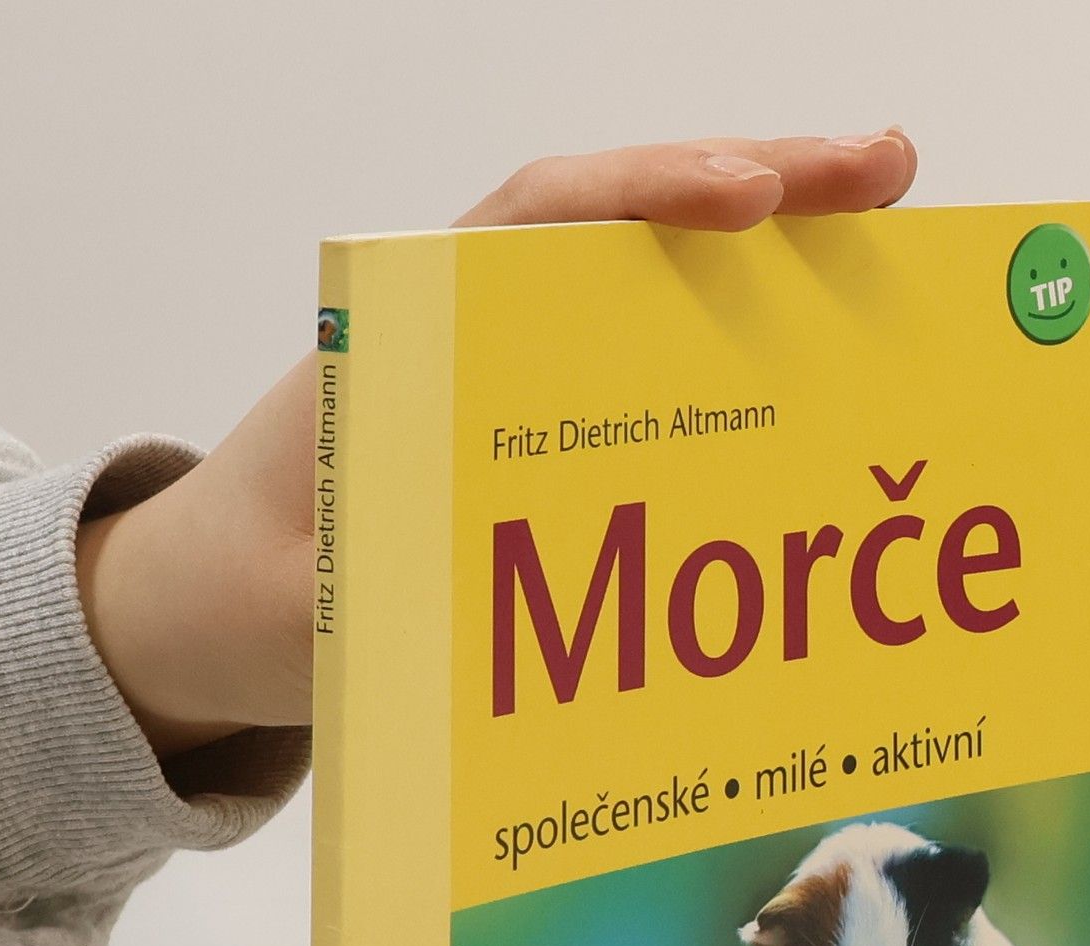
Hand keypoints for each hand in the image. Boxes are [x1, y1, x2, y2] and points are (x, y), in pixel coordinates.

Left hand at [78, 131, 917, 757]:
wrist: (199, 608)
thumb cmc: (242, 596)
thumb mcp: (300, 611)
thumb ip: (372, 618)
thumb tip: (494, 627)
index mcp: (402, 340)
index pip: (532, 224)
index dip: (643, 202)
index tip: (746, 202)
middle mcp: (467, 331)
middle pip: (622, 230)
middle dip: (759, 191)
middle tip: (890, 174)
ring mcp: (510, 377)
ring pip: (650, 293)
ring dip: (769, 266)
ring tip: (891, 245)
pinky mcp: (541, 435)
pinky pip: (650, 375)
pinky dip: (736, 354)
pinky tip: (818, 366)